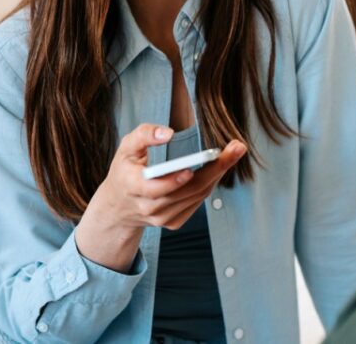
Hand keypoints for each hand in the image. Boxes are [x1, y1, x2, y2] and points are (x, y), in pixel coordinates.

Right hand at [75, 123, 246, 270]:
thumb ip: (144, 135)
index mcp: (133, 187)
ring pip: (197, 195)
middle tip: (236, 148)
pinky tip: (220, 167)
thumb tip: (168, 133)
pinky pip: (197, 201)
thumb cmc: (126, 169)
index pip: (156, 189)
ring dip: (218, 173)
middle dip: (215, 169)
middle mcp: (149, 208)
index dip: (174, 180)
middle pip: (187, 190)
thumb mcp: (126, 148)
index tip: (192, 168)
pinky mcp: (173, 222)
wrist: (120, 205)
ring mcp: (162, 218)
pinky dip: (210, 182)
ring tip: (233, 152)